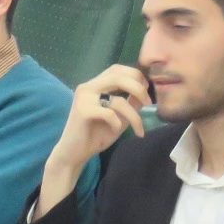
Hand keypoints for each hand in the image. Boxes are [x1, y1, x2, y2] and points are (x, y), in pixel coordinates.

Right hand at [35, 65, 149, 218]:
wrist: (74, 154)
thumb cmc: (95, 135)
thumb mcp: (119, 116)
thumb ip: (130, 102)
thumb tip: (145, 92)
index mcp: (95, 85)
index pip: (117, 69)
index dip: (136, 76)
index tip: (147, 91)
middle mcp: (87, 87)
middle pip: (119, 76)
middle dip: (139, 89)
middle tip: (149, 104)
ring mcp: (83, 98)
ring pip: (118, 99)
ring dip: (134, 116)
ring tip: (138, 128)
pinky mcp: (82, 111)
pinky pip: (110, 114)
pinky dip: (118, 123)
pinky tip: (116, 130)